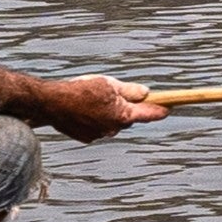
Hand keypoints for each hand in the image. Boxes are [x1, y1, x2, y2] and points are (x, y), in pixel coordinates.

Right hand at [34, 77, 161, 140]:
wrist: (51, 103)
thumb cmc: (80, 90)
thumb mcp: (109, 84)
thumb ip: (130, 90)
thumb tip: (145, 93)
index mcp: (123, 115)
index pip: (150, 114)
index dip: (162, 109)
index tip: (170, 106)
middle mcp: (114, 128)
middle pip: (129, 117)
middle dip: (127, 107)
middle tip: (117, 92)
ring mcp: (100, 134)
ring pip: (112, 122)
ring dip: (110, 112)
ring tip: (93, 97)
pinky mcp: (87, 137)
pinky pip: (98, 126)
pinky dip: (95, 117)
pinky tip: (83, 107)